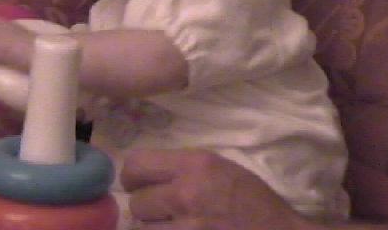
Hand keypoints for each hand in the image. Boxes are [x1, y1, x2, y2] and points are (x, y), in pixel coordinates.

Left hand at [121, 148, 315, 229]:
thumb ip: (184, 169)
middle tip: (165, 212)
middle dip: (148, 209)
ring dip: (157, 229)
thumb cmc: (253, 201)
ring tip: (180, 226)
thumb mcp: (220, 168)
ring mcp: (186, 227)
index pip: (135, 164)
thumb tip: (147, 176)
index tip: (141, 185)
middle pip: (137, 202)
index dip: (134, 178)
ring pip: (144, 229)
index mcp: (196, 164)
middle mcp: (186, 193)